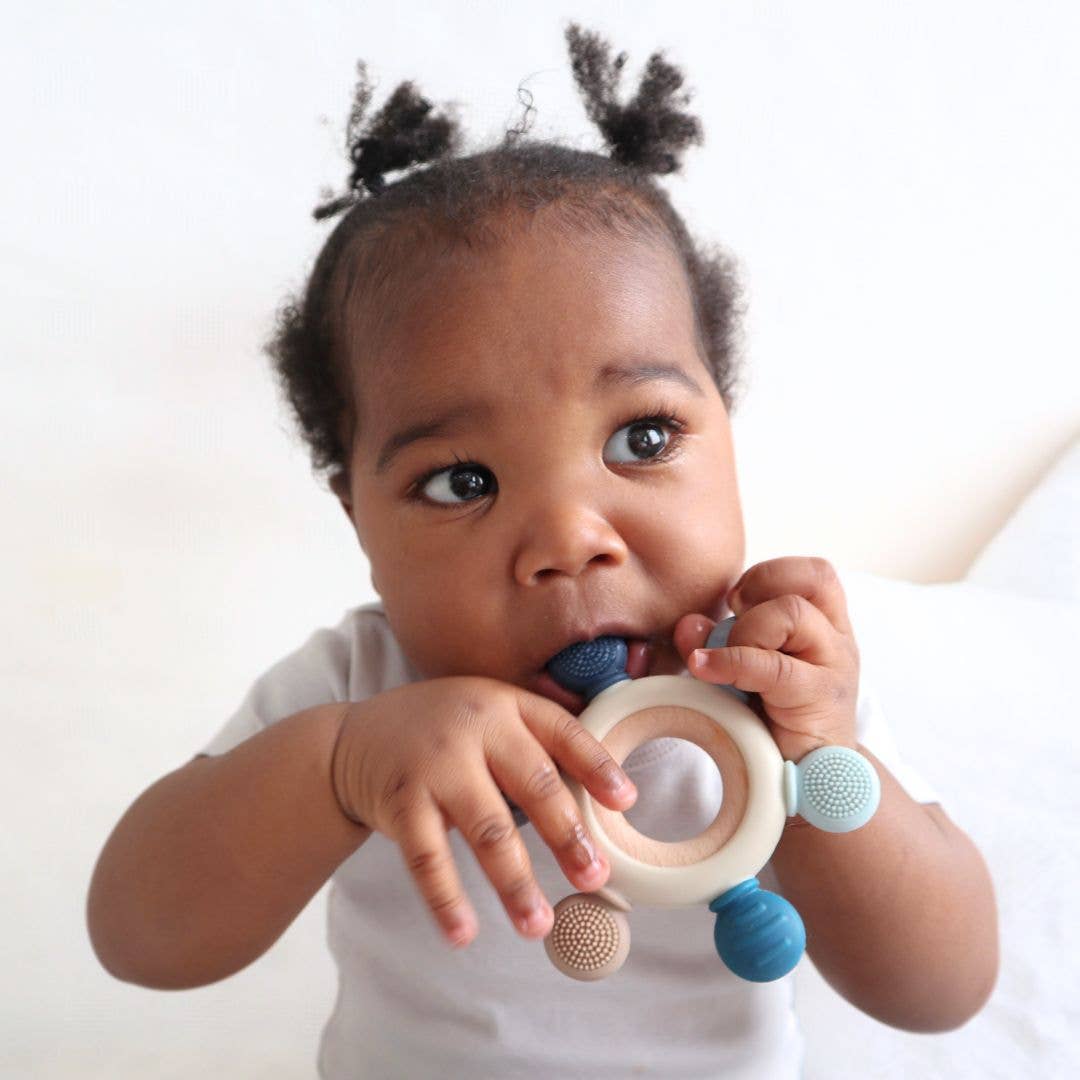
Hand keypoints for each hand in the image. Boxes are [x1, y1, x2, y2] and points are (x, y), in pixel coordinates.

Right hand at [330, 677, 637, 947]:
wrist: (351, 740)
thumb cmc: (439, 732)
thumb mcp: (486, 714)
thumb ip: (532, 742)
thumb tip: (601, 800)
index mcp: (505, 704)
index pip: (562, 730)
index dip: (597, 765)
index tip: (627, 801)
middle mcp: (474, 728)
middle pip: (533, 784)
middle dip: (568, 835)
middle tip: (595, 877)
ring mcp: (435, 764)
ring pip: (487, 829)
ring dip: (515, 883)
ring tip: (536, 924)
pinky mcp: (400, 801)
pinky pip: (428, 858)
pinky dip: (446, 899)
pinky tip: (463, 933)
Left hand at [672, 557, 859, 762]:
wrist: (809, 779)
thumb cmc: (776, 717)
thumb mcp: (746, 670)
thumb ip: (718, 642)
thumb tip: (686, 624)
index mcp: (826, 626)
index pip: (815, 573)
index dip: (771, 573)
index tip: (737, 600)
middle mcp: (837, 640)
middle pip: (813, 580)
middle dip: (760, 587)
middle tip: (733, 615)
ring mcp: (834, 667)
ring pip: (793, 613)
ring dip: (745, 628)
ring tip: (724, 656)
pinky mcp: (820, 698)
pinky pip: (773, 666)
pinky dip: (731, 662)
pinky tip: (705, 670)